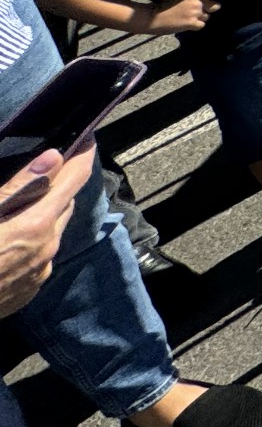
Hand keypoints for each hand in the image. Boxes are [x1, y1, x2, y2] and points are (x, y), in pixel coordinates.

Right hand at [0, 147, 94, 316]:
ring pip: (53, 230)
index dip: (84, 154)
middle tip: (44, 170)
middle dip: (59, 184)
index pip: (76, 178)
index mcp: (37, 224)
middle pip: (65, 203)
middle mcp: (47, 248)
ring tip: (22, 204)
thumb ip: (18, 187)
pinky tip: (9, 241)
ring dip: (45, 214)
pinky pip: (40, 255)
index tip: (88, 136)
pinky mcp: (29, 290)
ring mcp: (40, 272)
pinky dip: (33, 241)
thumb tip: (54, 157)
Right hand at [139, 0, 226, 35]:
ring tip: (191, 18)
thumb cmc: (161, 4)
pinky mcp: (191, 24)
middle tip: (206, 9)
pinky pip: (201, 25)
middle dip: (212, 8)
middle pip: (215, 6)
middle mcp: (197, 4)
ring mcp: (195, 14)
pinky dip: (196, 26)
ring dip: (201, 18)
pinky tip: (189, 25)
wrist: (154, 17)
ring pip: (206, 17)